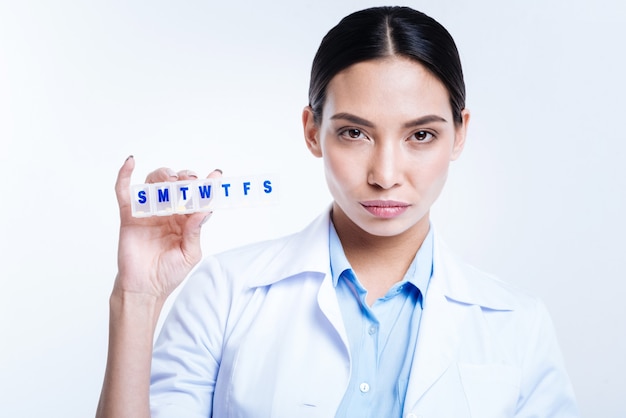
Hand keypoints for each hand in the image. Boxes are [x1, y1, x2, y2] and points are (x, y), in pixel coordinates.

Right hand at [113, 156, 221, 301]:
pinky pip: (124, 191)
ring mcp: (148, 212)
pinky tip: (130, 162)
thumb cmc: (168, 273)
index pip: (197, 197)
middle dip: (185, 178)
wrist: (145, 289)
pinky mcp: (129, 216)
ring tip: (171, 180)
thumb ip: (195, 231)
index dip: (206, 185)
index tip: (216, 175)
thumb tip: (205, 210)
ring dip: (162, 175)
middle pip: (176, 184)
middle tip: (190, 181)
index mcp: (185, 220)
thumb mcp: (190, 253)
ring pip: (154, 183)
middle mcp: (168, 212)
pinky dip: (125, 175)